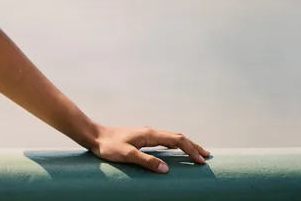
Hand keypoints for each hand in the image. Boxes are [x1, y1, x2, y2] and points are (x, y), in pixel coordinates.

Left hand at [90, 124, 209, 172]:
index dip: (190, 150)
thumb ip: (146, 161)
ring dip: (184, 144)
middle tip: (206, 156)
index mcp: (149, 134)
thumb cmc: (108, 146)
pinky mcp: (140, 136)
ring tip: (195, 153)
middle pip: (177, 136)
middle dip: (193, 146)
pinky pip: (163, 139)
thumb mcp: (127, 155)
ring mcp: (145, 133)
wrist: (93, 135)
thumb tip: (166, 169)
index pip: (176, 140)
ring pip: (170, 137)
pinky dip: (174, 144)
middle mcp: (149, 131)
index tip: (201, 160)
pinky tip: (174, 150)